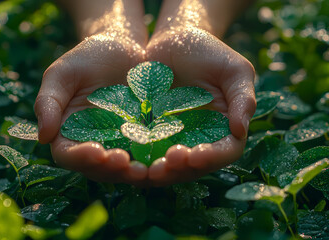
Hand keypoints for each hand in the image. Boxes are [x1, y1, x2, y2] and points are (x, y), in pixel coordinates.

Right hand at [34, 33, 150, 183]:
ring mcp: (120, 141)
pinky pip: (146, 153)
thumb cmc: (88, 56)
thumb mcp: (63, 73)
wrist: (123, 46)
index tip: (97, 152)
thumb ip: (49, 102)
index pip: (68, 154)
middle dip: (109, 170)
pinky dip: (150, 160)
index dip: (80, 158)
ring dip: (131, 172)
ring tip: (142, 169)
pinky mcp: (142, 136)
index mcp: (68, 131)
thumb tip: (42, 137)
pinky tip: (161, 158)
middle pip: (97, 168)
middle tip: (124, 163)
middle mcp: (93, 141)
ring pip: (122, 167)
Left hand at [145, 5, 255, 185]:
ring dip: (158, 171)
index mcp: (225, 126)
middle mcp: (200, 137)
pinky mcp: (151, 131)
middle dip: (180, 170)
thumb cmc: (208, 51)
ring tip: (145, 170)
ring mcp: (174, 136)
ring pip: (169, 164)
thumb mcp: (233, 70)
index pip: (225, 151)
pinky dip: (139, 157)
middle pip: (194, 166)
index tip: (194, 156)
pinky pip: (146, 149)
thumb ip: (242, 98)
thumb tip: (241, 131)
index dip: (212, 158)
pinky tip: (128, 157)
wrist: (173, 40)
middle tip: (162, 168)